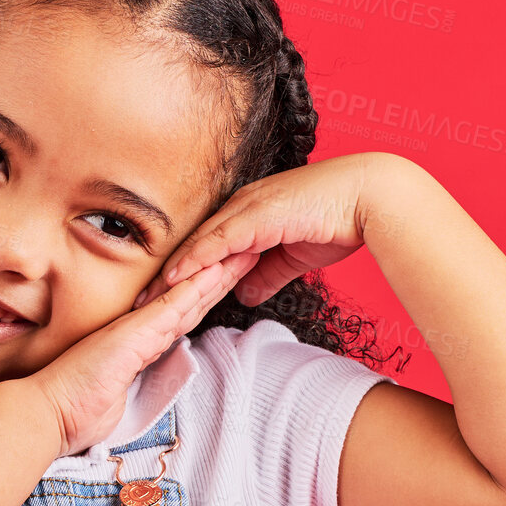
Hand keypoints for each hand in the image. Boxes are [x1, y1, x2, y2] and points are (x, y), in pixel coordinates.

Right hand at [22, 253, 251, 458]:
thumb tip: (127, 395)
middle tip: (247, 252)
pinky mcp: (133, 335)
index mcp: (137, 348)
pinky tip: (216, 270)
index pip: (179, 319)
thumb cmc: (72, 411)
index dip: (204, 298)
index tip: (227, 281)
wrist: (47, 412)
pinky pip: (171, 306)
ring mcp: (136, 330)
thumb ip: (127, 391)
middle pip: (189, 301)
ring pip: (186, 296)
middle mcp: (139, 332)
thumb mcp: (113, 402)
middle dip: (219, 278)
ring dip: (217, 275)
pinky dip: (196, 288)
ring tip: (244, 251)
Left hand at [132, 152, 377, 310]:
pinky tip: (174, 278)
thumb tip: (243, 295)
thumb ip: (266, 275)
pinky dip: (195, 259)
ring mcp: (249, 207)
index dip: (179, 274)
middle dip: (163, 277)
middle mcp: (242, 207)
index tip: (155, 300)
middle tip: (134, 305)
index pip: (204, 247)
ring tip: (144, 299)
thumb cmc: (338, 223)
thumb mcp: (293, 258)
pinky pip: (218, 240)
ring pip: (199, 243)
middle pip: (192, 245)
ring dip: (170, 272)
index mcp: (249, 215)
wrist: (370, 200)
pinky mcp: (260, 213)